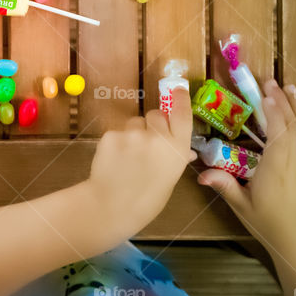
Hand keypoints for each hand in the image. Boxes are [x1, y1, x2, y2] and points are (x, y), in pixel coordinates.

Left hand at [87, 87, 195, 229]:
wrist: (112, 206)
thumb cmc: (146, 199)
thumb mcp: (169, 179)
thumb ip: (174, 158)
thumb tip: (184, 150)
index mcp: (177, 149)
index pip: (182, 114)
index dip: (180, 99)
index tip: (178, 88)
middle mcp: (157, 137)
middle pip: (155, 114)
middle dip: (152, 124)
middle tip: (145, 143)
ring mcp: (132, 134)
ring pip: (134, 122)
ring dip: (132, 133)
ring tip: (127, 157)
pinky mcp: (111, 134)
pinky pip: (117, 132)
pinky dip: (116, 142)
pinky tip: (114, 160)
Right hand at [198, 80, 295, 256]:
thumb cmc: (269, 224)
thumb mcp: (242, 205)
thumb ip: (224, 184)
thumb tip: (199, 172)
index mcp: (278, 168)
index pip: (279, 132)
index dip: (273, 110)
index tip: (265, 91)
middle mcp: (295, 162)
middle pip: (294, 125)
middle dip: (284, 101)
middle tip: (272, 82)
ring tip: (290, 90)